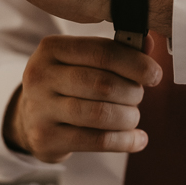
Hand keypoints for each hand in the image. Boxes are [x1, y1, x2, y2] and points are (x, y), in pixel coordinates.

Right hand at [3, 35, 161, 161]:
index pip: (103, 52)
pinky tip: (138, 139)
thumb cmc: (67, 84)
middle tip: (138, 97)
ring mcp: (40, 109)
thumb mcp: (84, 61)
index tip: (154, 75)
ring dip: (128, 117)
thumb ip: (117, 50)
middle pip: (103, 84)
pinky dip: (125, 140)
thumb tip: (148, 43)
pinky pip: (97, 140)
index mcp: (52, 49)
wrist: (31, 118)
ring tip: (133, 116)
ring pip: (100, 114)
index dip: (136, 63)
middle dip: (132, 93)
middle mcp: (41, 76)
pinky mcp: (46, 138)